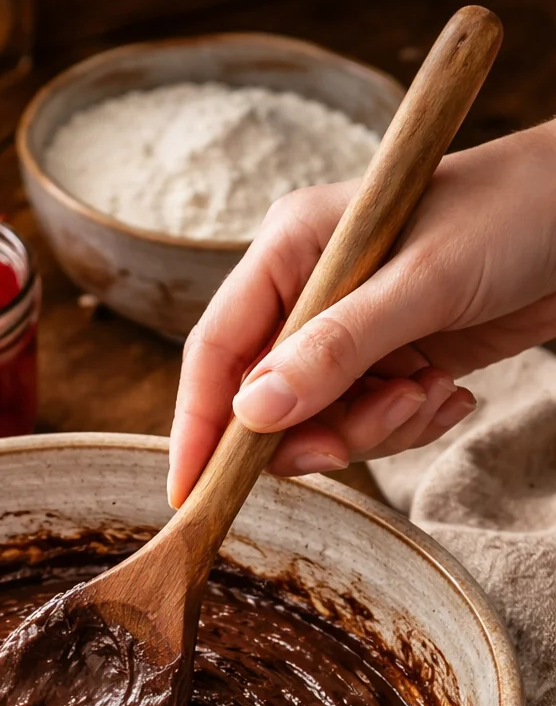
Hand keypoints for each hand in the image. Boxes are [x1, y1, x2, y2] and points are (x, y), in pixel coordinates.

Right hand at [168, 121, 555, 505]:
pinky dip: (407, 425)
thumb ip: (336, 350)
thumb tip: (253, 415)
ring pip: (321, 424)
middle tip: (382, 419)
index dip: (199, 425)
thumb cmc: (514, 212)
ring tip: (430, 391)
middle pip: (268, 403)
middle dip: (320, 431)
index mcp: (290, 248)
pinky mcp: (391, 360)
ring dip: (376, 428)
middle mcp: (308, 293)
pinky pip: (369, 424)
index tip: (190, 493)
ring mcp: (349, 331)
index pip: (217, 349)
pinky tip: (449, 390)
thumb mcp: (422, 283)